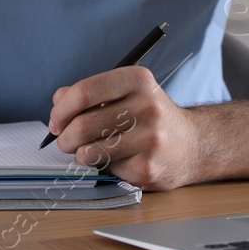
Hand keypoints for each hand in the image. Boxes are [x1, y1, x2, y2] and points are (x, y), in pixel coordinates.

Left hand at [47, 66, 205, 190]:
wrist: (193, 145)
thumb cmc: (150, 117)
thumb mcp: (127, 92)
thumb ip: (90, 93)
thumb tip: (58, 100)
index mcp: (138, 80)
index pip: (84, 91)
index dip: (61, 109)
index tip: (56, 120)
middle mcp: (147, 106)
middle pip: (82, 124)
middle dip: (64, 137)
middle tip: (65, 141)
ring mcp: (149, 139)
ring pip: (88, 151)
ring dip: (79, 154)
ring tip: (87, 151)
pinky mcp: (147, 168)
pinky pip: (105, 169)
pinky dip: (102, 166)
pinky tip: (116, 160)